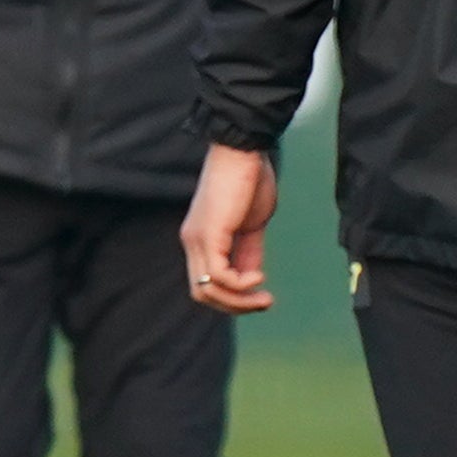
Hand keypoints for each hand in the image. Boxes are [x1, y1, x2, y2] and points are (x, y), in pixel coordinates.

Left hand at [179, 142, 278, 313]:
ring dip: (239, 301)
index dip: (232, 297)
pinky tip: (259, 277)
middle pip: (202, 293)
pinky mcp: (209, 234)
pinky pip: (219, 276)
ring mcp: (197, 239)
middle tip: (264, 302)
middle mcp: (192, 242)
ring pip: (208, 290)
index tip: (261, 294)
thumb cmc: (250, 180)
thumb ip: (248, 252)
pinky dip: (240, 285)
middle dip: (235, 306)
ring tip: (264, 296)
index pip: (206, 283)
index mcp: (200, 240)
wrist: (244, 150)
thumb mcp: (251, 225)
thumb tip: (251, 278)